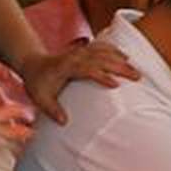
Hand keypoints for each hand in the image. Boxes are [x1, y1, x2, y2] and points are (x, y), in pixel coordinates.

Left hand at [21, 36, 138, 124]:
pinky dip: (114, 51)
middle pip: (101, 58)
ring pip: (104, 52)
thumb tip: (63, 122)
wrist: (32, 63)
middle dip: (120, 67)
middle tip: (137, 77)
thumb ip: (52, 110)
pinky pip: (101, 47)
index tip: (116, 85)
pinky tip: (126, 57)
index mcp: (66, 66)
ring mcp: (80, 52)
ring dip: (121, 59)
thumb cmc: (37, 83)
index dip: (101, 76)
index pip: (87, 69)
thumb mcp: (40, 99)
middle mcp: (75, 57)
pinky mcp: (83, 51)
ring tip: (136, 70)